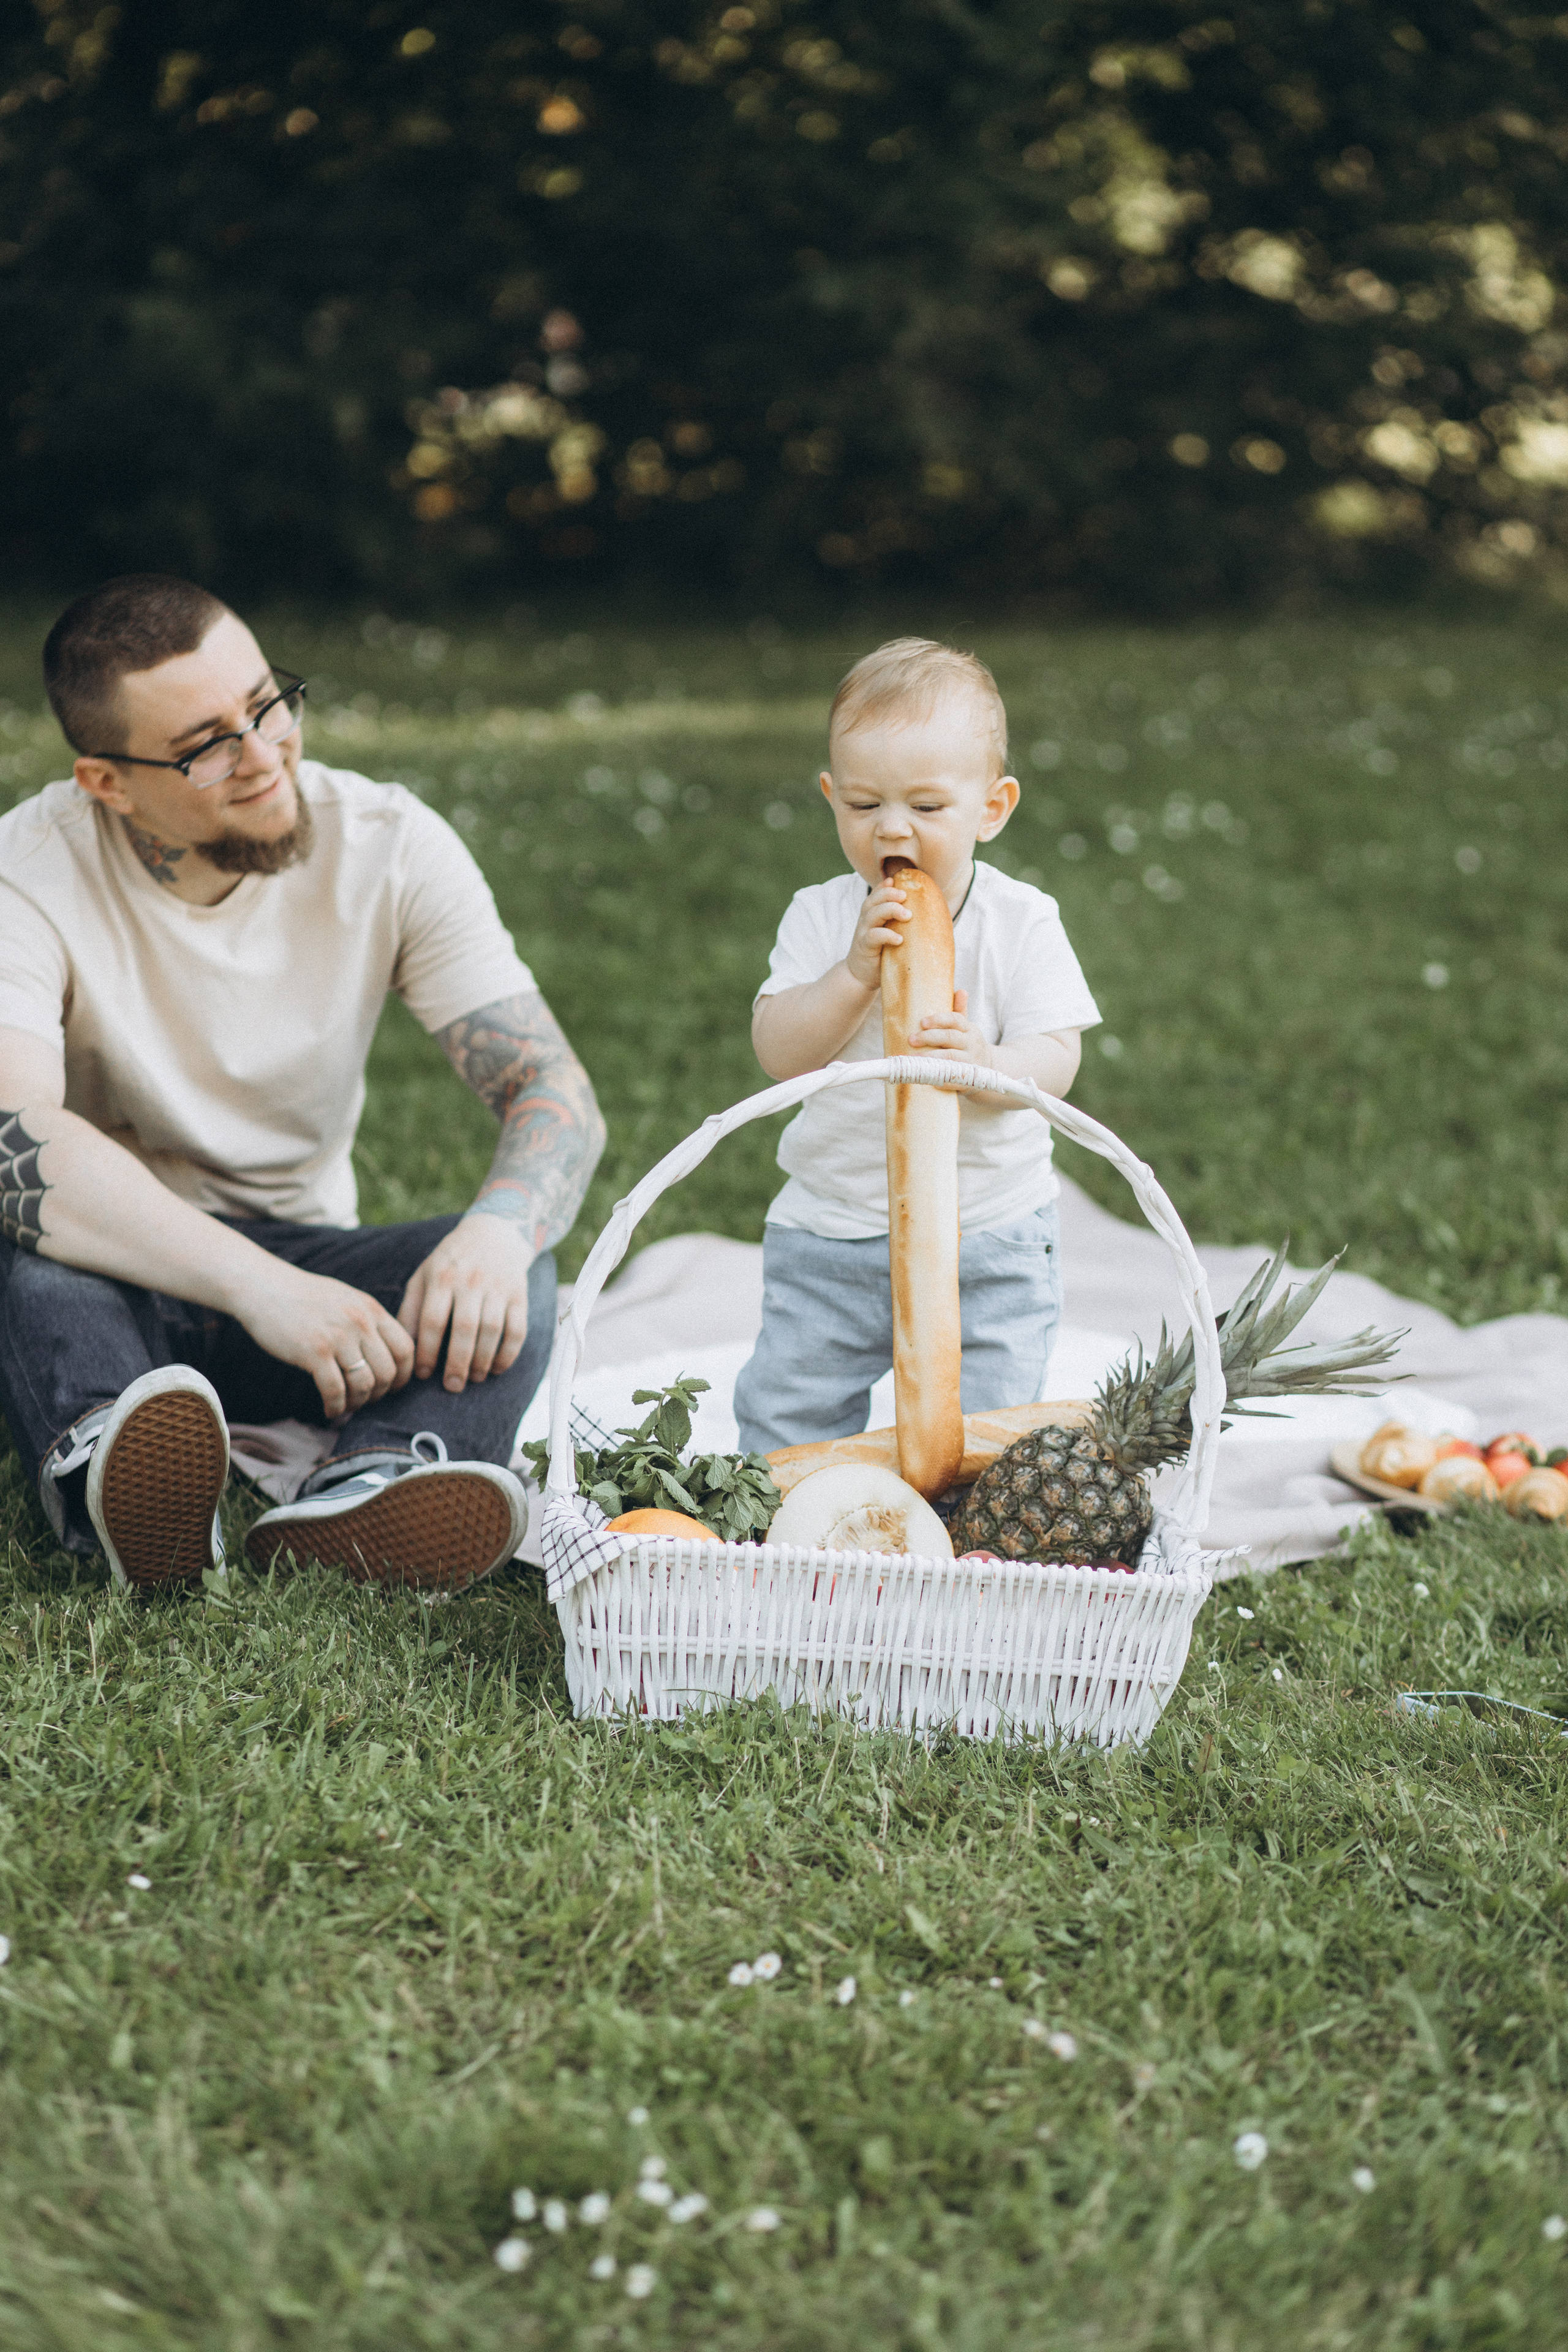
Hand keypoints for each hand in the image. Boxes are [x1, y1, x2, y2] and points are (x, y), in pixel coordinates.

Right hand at [232, 1262, 414, 1419]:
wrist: (263, 1286)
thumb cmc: (303, 1297)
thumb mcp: (346, 1299)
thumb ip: (367, 1321)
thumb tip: (385, 1353)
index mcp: (372, 1309)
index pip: (405, 1349)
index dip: (404, 1375)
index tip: (393, 1387)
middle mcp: (360, 1322)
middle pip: (388, 1372)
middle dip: (380, 1394)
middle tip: (365, 1400)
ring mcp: (338, 1337)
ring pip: (364, 1384)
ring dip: (357, 1403)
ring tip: (347, 1407)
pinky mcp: (314, 1351)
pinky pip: (335, 1390)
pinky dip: (336, 1407)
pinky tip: (330, 1410)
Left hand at [397, 1213, 536, 1393]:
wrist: (495, 1232)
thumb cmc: (451, 1262)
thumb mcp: (424, 1276)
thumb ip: (410, 1308)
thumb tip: (402, 1346)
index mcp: (441, 1277)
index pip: (432, 1320)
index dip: (427, 1351)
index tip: (423, 1374)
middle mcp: (470, 1281)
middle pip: (464, 1329)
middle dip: (457, 1363)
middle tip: (452, 1386)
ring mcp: (497, 1287)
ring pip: (492, 1331)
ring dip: (483, 1360)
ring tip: (474, 1378)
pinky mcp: (519, 1294)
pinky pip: (517, 1329)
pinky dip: (509, 1353)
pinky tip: (497, 1368)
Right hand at [844, 879, 909, 988]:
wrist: (861, 975)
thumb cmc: (883, 953)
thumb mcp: (892, 934)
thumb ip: (904, 924)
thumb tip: (935, 918)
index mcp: (873, 914)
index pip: (877, 894)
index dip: (885, 886)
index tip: (896, 880)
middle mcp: (866, 920)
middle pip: (874, 900)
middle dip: (889, 894)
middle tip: (905, 895)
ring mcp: (863, 932)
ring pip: (872, 914)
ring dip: (890, 910)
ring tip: (907, 915)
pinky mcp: (864, 947)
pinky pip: (873, 936)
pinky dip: (886, 935)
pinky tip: (899, 938)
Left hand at [914, 990, 992, 1084]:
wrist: (990, 1069)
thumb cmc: (969, 1046)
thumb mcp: (967, 1029)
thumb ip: (960, 1011)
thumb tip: (961, 991)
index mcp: (969, 1029)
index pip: (955, 1019)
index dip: (938, 1019)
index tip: (922, 1022)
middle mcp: (972, 1044)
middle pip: (950, 1037)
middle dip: (929, 1037)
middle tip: (911, 1039)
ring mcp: (972, 1061)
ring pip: (951, 1058)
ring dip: (931, 1058)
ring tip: (914, 1060)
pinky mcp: (970, 1079)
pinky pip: (955, 1079)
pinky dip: (942, 1079)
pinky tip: (929, 1080)